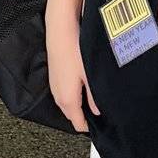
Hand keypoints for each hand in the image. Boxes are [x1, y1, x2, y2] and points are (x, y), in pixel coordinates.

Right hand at [47, 14, 99, 132]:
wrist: (61, 30)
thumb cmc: (75, 51)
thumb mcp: (90, 75)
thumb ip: (95, 97)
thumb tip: (98, 112)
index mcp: (67, 100)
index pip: (78, 123)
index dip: (90, 126)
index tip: (102, 125)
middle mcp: (57, 96)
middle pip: (72, 114)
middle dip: (85, 116)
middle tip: (102, 111)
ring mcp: (54, 86)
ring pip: (68, 103)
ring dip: (80, 104)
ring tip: (95, 98)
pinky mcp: (54, 76)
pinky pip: (65, 92)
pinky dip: (74, 93)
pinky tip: (84, 84)